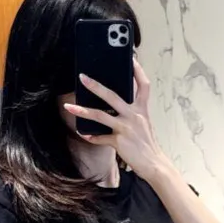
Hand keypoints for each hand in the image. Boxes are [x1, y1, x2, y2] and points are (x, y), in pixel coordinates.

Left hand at [65, 60, 169, 182]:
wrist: (154, 164)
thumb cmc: (146, 143)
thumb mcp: (143, 123)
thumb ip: (131, 111)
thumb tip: (112, 102)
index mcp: (142, 109)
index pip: (143, 85)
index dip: (138, 71)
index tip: (132, 58)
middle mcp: (134, 115)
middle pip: (113, 96)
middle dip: (96, 86)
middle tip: (82, 77)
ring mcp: (126, 128)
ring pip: (101, 116)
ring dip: (83, 110)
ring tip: (69, 106)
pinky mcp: (119, 142)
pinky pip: (101, 138)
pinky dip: (91, 137)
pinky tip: (83, 133)